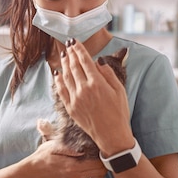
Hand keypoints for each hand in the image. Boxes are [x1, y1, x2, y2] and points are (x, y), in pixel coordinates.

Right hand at [33, 139, 107, 177]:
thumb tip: (85, 150)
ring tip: (96, 159)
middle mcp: (76, 176)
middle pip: (101, 172)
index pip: (97, 164)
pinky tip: (88, 165)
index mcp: (73, 166)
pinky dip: (93, 173)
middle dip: (104, 163)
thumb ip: (71, 148)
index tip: (101, 148)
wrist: (36, 169)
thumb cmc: (46, 154)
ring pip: (97, 177)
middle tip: (101, 153)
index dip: (102, 156)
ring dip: (100, 169)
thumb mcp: (56, 146)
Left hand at [54, 39, 132, 154]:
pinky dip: (58, 81)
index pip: (85, 60)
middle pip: (74, 66)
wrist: (112, 136)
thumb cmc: (119, 113)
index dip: (79, 49)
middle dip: (71, 53)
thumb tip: (98, 61)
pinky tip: (57, 74)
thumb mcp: (120, 90)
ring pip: (66, 76)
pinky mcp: (71, 108)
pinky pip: (61, 91)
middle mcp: (84, 89)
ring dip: (64, 64)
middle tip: (68, 45)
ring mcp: (75, 99)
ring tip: (64, 55)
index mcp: (97, 83)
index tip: (74, 41)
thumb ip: (108, 74)